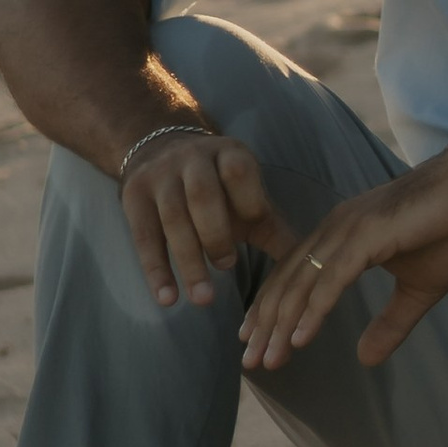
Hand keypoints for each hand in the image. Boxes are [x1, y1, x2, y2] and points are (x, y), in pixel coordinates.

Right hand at [124, 131, 290, 311]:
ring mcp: (160, 176)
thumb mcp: (245, 196)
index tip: (255, 228)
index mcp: (228, 152)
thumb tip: (314, 264)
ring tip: (203, 299)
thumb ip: (273, 226)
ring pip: (172, 218)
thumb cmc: (215, 184)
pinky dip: (155, 269)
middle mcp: (192, 159)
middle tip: (227, 268)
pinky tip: (167, 298)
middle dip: (215, 233)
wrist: (158, 148)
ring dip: (187, 260)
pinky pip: (143, 236)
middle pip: (202, 195)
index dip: (247, 200)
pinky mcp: (133, 195)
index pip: (238, 171)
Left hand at [238, 146, 447, 374]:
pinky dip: (313, 309)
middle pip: (289, 284)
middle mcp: (336, 230)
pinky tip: (300, 338)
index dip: (273, 313)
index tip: (257, 346)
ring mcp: (349, 230)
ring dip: (283, 324)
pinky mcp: (368, 234)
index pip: (295, 279)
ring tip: (268, 359)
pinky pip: (332, 278)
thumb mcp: (419, 290)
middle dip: (266, 326)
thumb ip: (390, 324)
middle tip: (251, 363)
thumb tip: (365, 360)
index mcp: (343, 237)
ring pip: (304, 284)